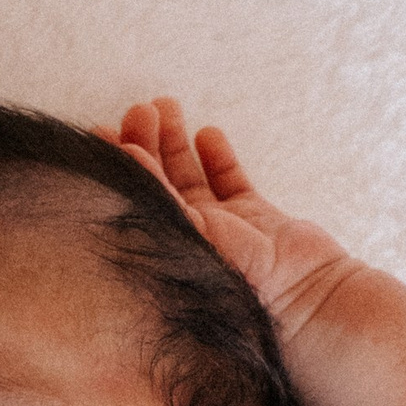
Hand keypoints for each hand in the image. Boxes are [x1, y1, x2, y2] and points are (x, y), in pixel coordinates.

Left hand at [103, 99, 354, 342]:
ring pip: (193, 178)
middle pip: (161, 185)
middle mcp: (192, 240)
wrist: (303, 301)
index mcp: (168, 252)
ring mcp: (225, 228)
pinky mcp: (257, 220)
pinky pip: (231, 182)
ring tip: (165, 105)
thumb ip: (160, 196)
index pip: (134, 202)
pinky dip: (218, 157)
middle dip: (147, 142)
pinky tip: (207, 134)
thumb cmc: (240, 284)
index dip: (118, 166)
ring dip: (177, 141)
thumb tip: (128, 152)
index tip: (102, 131)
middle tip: (140, 109)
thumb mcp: (188, 239)